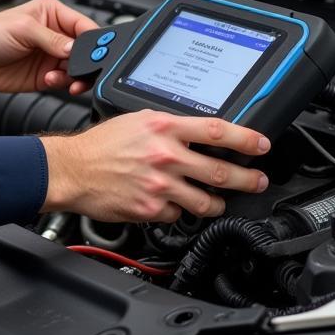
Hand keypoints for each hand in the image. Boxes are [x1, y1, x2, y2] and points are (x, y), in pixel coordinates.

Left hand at [0, 0, 98, 93]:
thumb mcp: (23, 28)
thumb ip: (51, 39)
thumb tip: (75, 48)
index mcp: (52, 14)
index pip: (83, 25)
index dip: (94, 39)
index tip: (99, 52)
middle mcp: (54, 35)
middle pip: (84, 50)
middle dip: (87, 61)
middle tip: (85, 70)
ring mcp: (49, 57)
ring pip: (76, 69)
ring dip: (74, 76)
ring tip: (62, 77)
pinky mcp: (43, 76)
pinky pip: (63, 82)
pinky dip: (63, 84)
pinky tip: (51, 81)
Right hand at [39, 111, 269, 220]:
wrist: (73, 169)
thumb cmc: (101, 143)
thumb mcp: (138, 120)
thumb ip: (169, 127)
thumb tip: (199, 134)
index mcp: (163, 127)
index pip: (216, 131)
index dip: (245, 139)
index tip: (261, 145)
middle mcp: (165, 155)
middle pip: (219, 171)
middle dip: (246, 179)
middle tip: (258, 181)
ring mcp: (159, 185)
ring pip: (205, 201)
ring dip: (216, 203)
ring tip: (217, 201)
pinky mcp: (150, 209)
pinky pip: (177, 215)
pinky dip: (177, 211)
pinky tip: (169, 203)